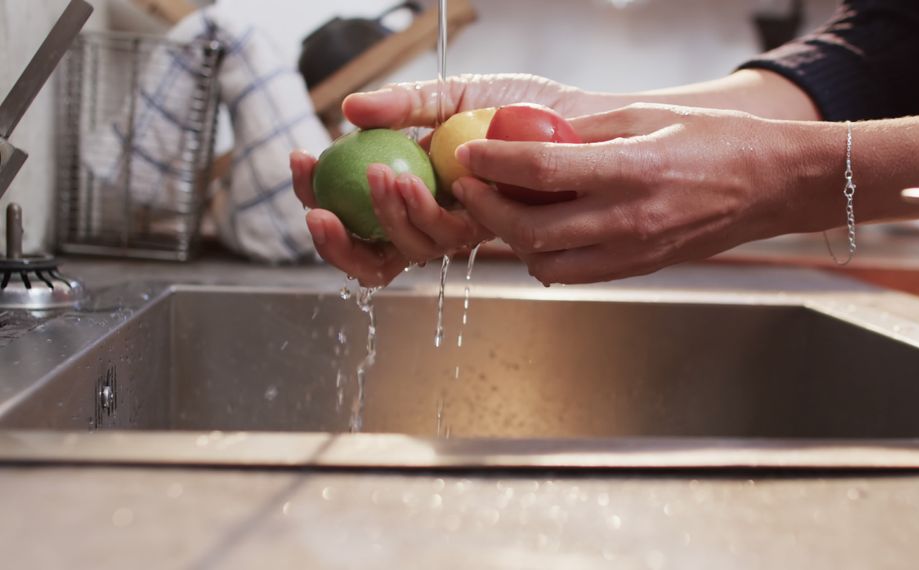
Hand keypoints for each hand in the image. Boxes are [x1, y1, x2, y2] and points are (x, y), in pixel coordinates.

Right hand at [291, 74, 589, 284]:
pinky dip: (421, 213)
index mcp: (415, 194)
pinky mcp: (491, 233)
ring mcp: (463, 229)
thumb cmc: (521, 110)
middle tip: (317, 208)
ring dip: (384, 216)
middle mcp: (435, 220)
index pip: (357, 217)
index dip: (323, 201)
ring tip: (380, 175)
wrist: (578, 118)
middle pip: (374, 255)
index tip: (300, 164)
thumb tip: (349, 109)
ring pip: (409, 251)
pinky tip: (411, 179)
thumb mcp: (453, 95)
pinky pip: (448, 238)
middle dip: (337, 241)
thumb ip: (404, 104)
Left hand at [451, 103, 822, 283]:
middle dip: (488, 209)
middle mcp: (630, 218)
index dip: (494, 162)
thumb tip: (533, 134)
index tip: (468, 155)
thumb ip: (588, 131)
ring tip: (502, 212)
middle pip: (532, 227)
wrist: (771, 185)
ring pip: (547, 263)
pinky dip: (547, 258)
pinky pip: (576, 274)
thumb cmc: (721, 143)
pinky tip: (541, 234)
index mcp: (632, 170)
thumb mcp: (650, 116)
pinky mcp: (639, 268)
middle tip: (470, 189)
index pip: (542, 169)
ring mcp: (635, 251)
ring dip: (513, 240)